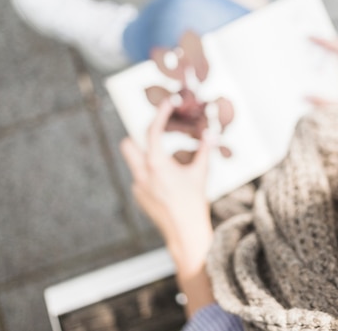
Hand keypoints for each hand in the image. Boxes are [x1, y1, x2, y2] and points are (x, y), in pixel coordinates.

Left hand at [120, 99, 213, 256]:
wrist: (185, 232)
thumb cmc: (193, 203)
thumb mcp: (201, 173)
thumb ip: (204, 151)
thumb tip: (211, 134)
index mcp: (157, 164)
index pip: (153, 131)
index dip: (160, 114)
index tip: (167, 104)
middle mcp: (142, 173)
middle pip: (127, 144)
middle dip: (138, 138)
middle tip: (155, 138)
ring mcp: (138, 187)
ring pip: (134, 163)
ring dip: (146, 159)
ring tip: (167, 165)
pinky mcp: (139, 198)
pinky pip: (140, 179)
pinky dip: (150, 176)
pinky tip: (167, 185)